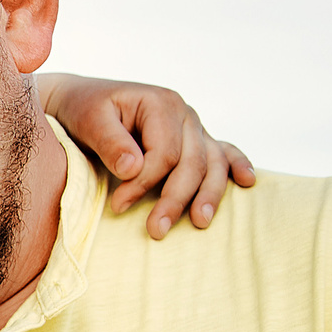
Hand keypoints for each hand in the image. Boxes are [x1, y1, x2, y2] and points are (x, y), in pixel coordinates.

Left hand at [41, 73, 256, 237]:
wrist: (84, 101)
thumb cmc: (85, 110)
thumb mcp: (90, 120)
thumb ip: (111, 142)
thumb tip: (133, 168)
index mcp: (161, 104)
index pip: (166, 152)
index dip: (145, 182)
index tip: (118, 205)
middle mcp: (185, 114)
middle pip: (192, 162)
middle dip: (175, 199)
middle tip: (155, 230)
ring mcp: (194, 127)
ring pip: (213, 162)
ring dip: (209, 194)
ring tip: (200, 222)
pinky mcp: (195, 139)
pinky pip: (224, 151)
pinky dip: (237, 166)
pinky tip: (247, 182)